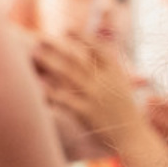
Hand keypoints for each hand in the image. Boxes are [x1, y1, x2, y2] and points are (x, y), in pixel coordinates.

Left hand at [32, 33, 143, 155]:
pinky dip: (50, 91)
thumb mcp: (122, 85)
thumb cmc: (125, 111)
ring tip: (34, 54)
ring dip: (49, 62)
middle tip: (38, 38)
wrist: (133, 138)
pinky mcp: (85, 112)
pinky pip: (64, 99)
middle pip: (76, 59)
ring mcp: (94, 96)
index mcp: (115, 72)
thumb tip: (97, 50)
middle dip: (57, 47)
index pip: (97, 48)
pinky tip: (36, 86)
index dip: (81, 36)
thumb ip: (108, 68)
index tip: (66, 28)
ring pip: (68, 74)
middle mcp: (104, 81)